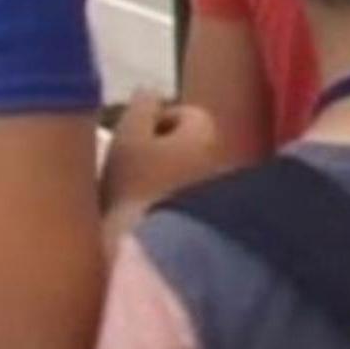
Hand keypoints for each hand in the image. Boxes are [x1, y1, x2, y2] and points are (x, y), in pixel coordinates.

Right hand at [102, 89, 225, 219]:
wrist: (149, 257)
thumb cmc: (133, 190)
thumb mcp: (127, 139)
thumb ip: (140, 107)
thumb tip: (149, 91)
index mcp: (205, 133)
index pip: (186, 114)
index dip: (155, 123)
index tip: (130, 143)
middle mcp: (222, 159)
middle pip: (190, 147)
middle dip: (166, 153)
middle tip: (132, 171)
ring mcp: (220, 195)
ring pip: (192, 177)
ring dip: (171, 181)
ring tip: (139, 199)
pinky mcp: (215, 226)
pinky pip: (194, 207)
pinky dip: (176, 208)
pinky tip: (153, 222)